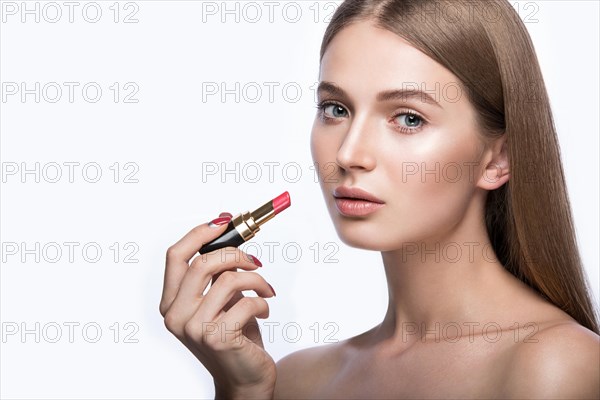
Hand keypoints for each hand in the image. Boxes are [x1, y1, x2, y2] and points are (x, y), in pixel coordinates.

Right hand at [160, 212, 276, 398]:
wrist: (245, 378)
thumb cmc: (235, 335)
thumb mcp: (221, 300)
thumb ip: (217, 272)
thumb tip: (227, 228)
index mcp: (171, 303)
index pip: (175, 256)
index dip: (200, 233)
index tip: (224, 221)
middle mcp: (176, 316)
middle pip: (202, 263)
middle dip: (235, 254)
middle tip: (254, 259)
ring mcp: (195, 328)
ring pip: (229, 279)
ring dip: (255, 279)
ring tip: (264, 290)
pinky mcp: (218, 337)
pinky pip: (248, 300)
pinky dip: (263, 301)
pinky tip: (265, 310)